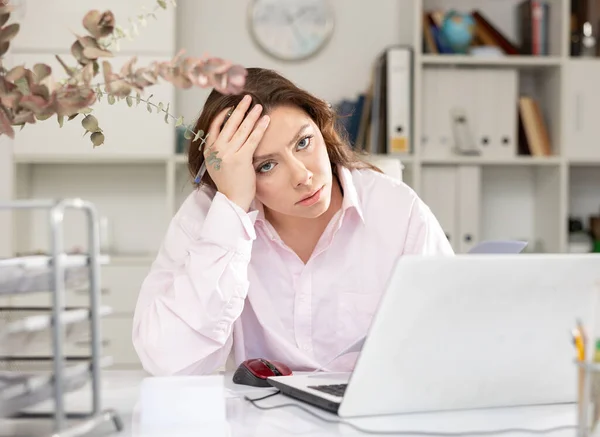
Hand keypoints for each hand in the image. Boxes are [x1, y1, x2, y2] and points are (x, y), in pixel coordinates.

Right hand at [204, 95, 269, 211]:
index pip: (215, 125)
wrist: (232, 200)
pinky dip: (260, 127)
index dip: (225, 114)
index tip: (233, 106)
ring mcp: (228, 153)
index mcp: (209, 150)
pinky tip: (265, 119)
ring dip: (252, 115)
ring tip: (259, 106)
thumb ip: (219, 150)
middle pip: (230, 123)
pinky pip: (252, 138)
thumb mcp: (217, 164)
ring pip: (242, 129)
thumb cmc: (228, 184)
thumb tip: (228, 136)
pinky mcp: (241, 158)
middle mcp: (216, 149)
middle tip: (248, 98)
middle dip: (240, 109)